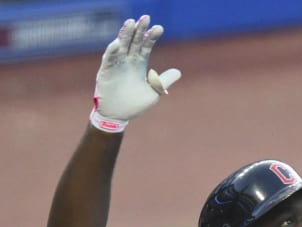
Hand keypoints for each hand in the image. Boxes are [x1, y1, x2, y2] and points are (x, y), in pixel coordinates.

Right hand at [90, 15, 181, 131]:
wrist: (118, 115)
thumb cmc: (134, 104)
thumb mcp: (153, 92)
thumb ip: (163, 81)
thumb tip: (179, 72)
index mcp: (139, 65)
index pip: (146, 46)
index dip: (151, 37)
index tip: (159, 28)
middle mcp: (127, 61)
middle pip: (134, 42)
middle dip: (139, 30)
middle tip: (145, 18)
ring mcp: (116, 65)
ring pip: (121, 46)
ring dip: (125, 34)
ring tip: (131, 23)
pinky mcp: (106, 72)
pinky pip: (109, 59)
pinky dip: (112, 51)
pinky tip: (117, 43)